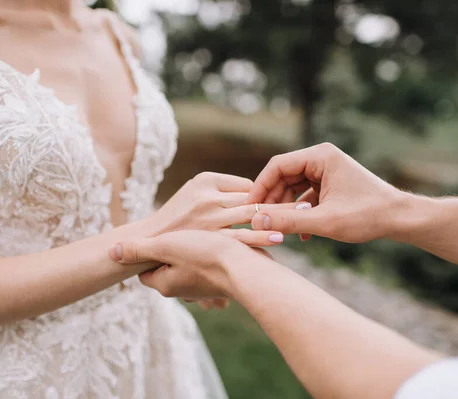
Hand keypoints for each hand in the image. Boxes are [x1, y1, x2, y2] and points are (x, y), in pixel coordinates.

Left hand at [110, 230, 263, 298]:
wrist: (248, 269)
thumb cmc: (206, 255)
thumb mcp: (167, 246)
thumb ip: (139, 250)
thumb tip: (110, 253)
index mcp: (164, 283)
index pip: (144, 269)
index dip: (147, 251)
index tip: (155, 237)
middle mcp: (182, 290)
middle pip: (166, 269)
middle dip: (170, 253)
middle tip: (175, 234)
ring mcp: (202, 289)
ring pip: (189, 269)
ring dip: (192, 255)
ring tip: (198, 237)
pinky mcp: (221, 283)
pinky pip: (209, 270)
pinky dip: (210, 259)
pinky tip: (217, 244)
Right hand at [144, 172, 304, 246]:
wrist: (146, 240)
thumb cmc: (174, 216)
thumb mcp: (195, 191)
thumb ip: (224, 190)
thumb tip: (255, 191)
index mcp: (206, 178)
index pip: (248, 183)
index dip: (271, 189)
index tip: (294, 193)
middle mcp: (209, 194)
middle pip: (255, 194)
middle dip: (285, 197)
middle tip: (312, 199)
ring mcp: (208, 215)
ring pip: (251, 213)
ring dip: (280, 214)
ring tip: (305, 214)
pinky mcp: (208, 235)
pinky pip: (240, 235)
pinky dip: (261, 235)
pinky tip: (279, 236)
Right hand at [247, 143, 406, 242]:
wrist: (401, 219)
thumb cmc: (368, 215)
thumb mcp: (324, 221)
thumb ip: (288, 221)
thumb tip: (256, 221)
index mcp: (320, 156)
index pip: (277, 166)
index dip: (260, 187)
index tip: (249, 208)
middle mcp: (321, 159)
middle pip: (283, 176)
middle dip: (272, 200)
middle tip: (260, 222)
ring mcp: (326, 171)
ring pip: (293, 187)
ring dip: (286, 208)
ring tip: (280, 229)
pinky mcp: (330, 185)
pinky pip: (305, 195)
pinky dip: (300, 212)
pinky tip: (301, 234)